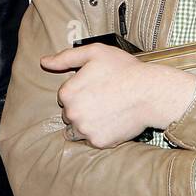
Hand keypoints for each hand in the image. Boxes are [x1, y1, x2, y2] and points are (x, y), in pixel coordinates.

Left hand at [42, 44, 195, 147]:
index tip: (97, 86)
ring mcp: (85, 130)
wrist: (150, 92)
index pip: (65, 97)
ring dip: (88, 123)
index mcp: (67, 93)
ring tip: (107, 111)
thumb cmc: (124, 69)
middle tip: (104, 99)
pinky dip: (101, 133)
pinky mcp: (99, 142)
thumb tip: (44, 62)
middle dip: (82, 108)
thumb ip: (66, 57)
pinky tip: (113, 121)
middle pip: (70, 115)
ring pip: (78, 130)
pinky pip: (93, 140)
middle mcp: (72, 114)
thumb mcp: (95, 53)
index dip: (81, 90)